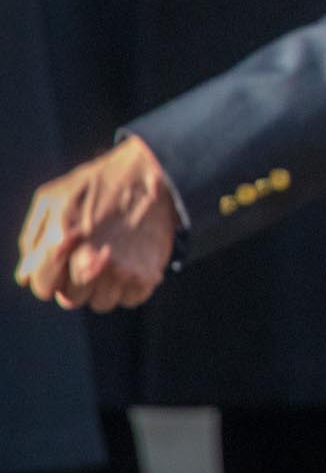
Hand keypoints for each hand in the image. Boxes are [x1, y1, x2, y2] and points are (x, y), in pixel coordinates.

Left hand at [16, 136, 179, 311]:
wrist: (153, 169)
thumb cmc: (98, 182)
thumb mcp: (52, 198)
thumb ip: (31, 238)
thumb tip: (25, 277)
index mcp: (60, 242)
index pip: (43, 287)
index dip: (51, 276)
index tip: (64, 261)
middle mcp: (88, 260)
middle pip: (72, 298)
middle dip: (76, 282)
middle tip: (90, 257)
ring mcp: (120, 269)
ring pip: (102, 303)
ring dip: (104, 286)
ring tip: (113, 258)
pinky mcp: (148, 272)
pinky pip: (132, 299)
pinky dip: (131, 286)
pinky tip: (132, 262)